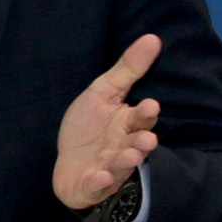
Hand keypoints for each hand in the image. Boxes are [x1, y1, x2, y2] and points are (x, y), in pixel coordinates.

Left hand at [53, 33, 162, 210]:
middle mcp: (123, 146)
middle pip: (136, 143)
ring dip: (126, 160)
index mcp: (127, 123)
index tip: (150, 104)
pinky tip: (102, 176)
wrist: (68, 164)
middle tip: (147, 138)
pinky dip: (101, 181)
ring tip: (130, 155)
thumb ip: (128, 69)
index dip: (145, 113)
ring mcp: (110, 167)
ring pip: (122, 165)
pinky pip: (98, 184)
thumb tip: (153, 37)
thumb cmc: (88, 127)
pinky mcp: (93, 184)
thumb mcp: (103, 92)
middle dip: (142, 141)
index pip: (141, 118)